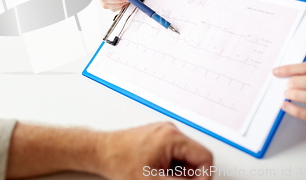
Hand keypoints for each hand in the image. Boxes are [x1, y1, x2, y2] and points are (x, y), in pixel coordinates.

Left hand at [98, 122, 212, 179]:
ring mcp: (163, 132)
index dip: (204, 176)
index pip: (205, 157)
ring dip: (179, 172)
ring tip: (160, 178)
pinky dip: (171, 166)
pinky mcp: (157, 137)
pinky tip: (157, 173)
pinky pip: (174, 152)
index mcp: (172, 137)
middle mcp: (170, 131)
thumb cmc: (119, 161)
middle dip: (189, 175)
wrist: (100, 151)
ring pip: (185, 156)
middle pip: (195, 156)